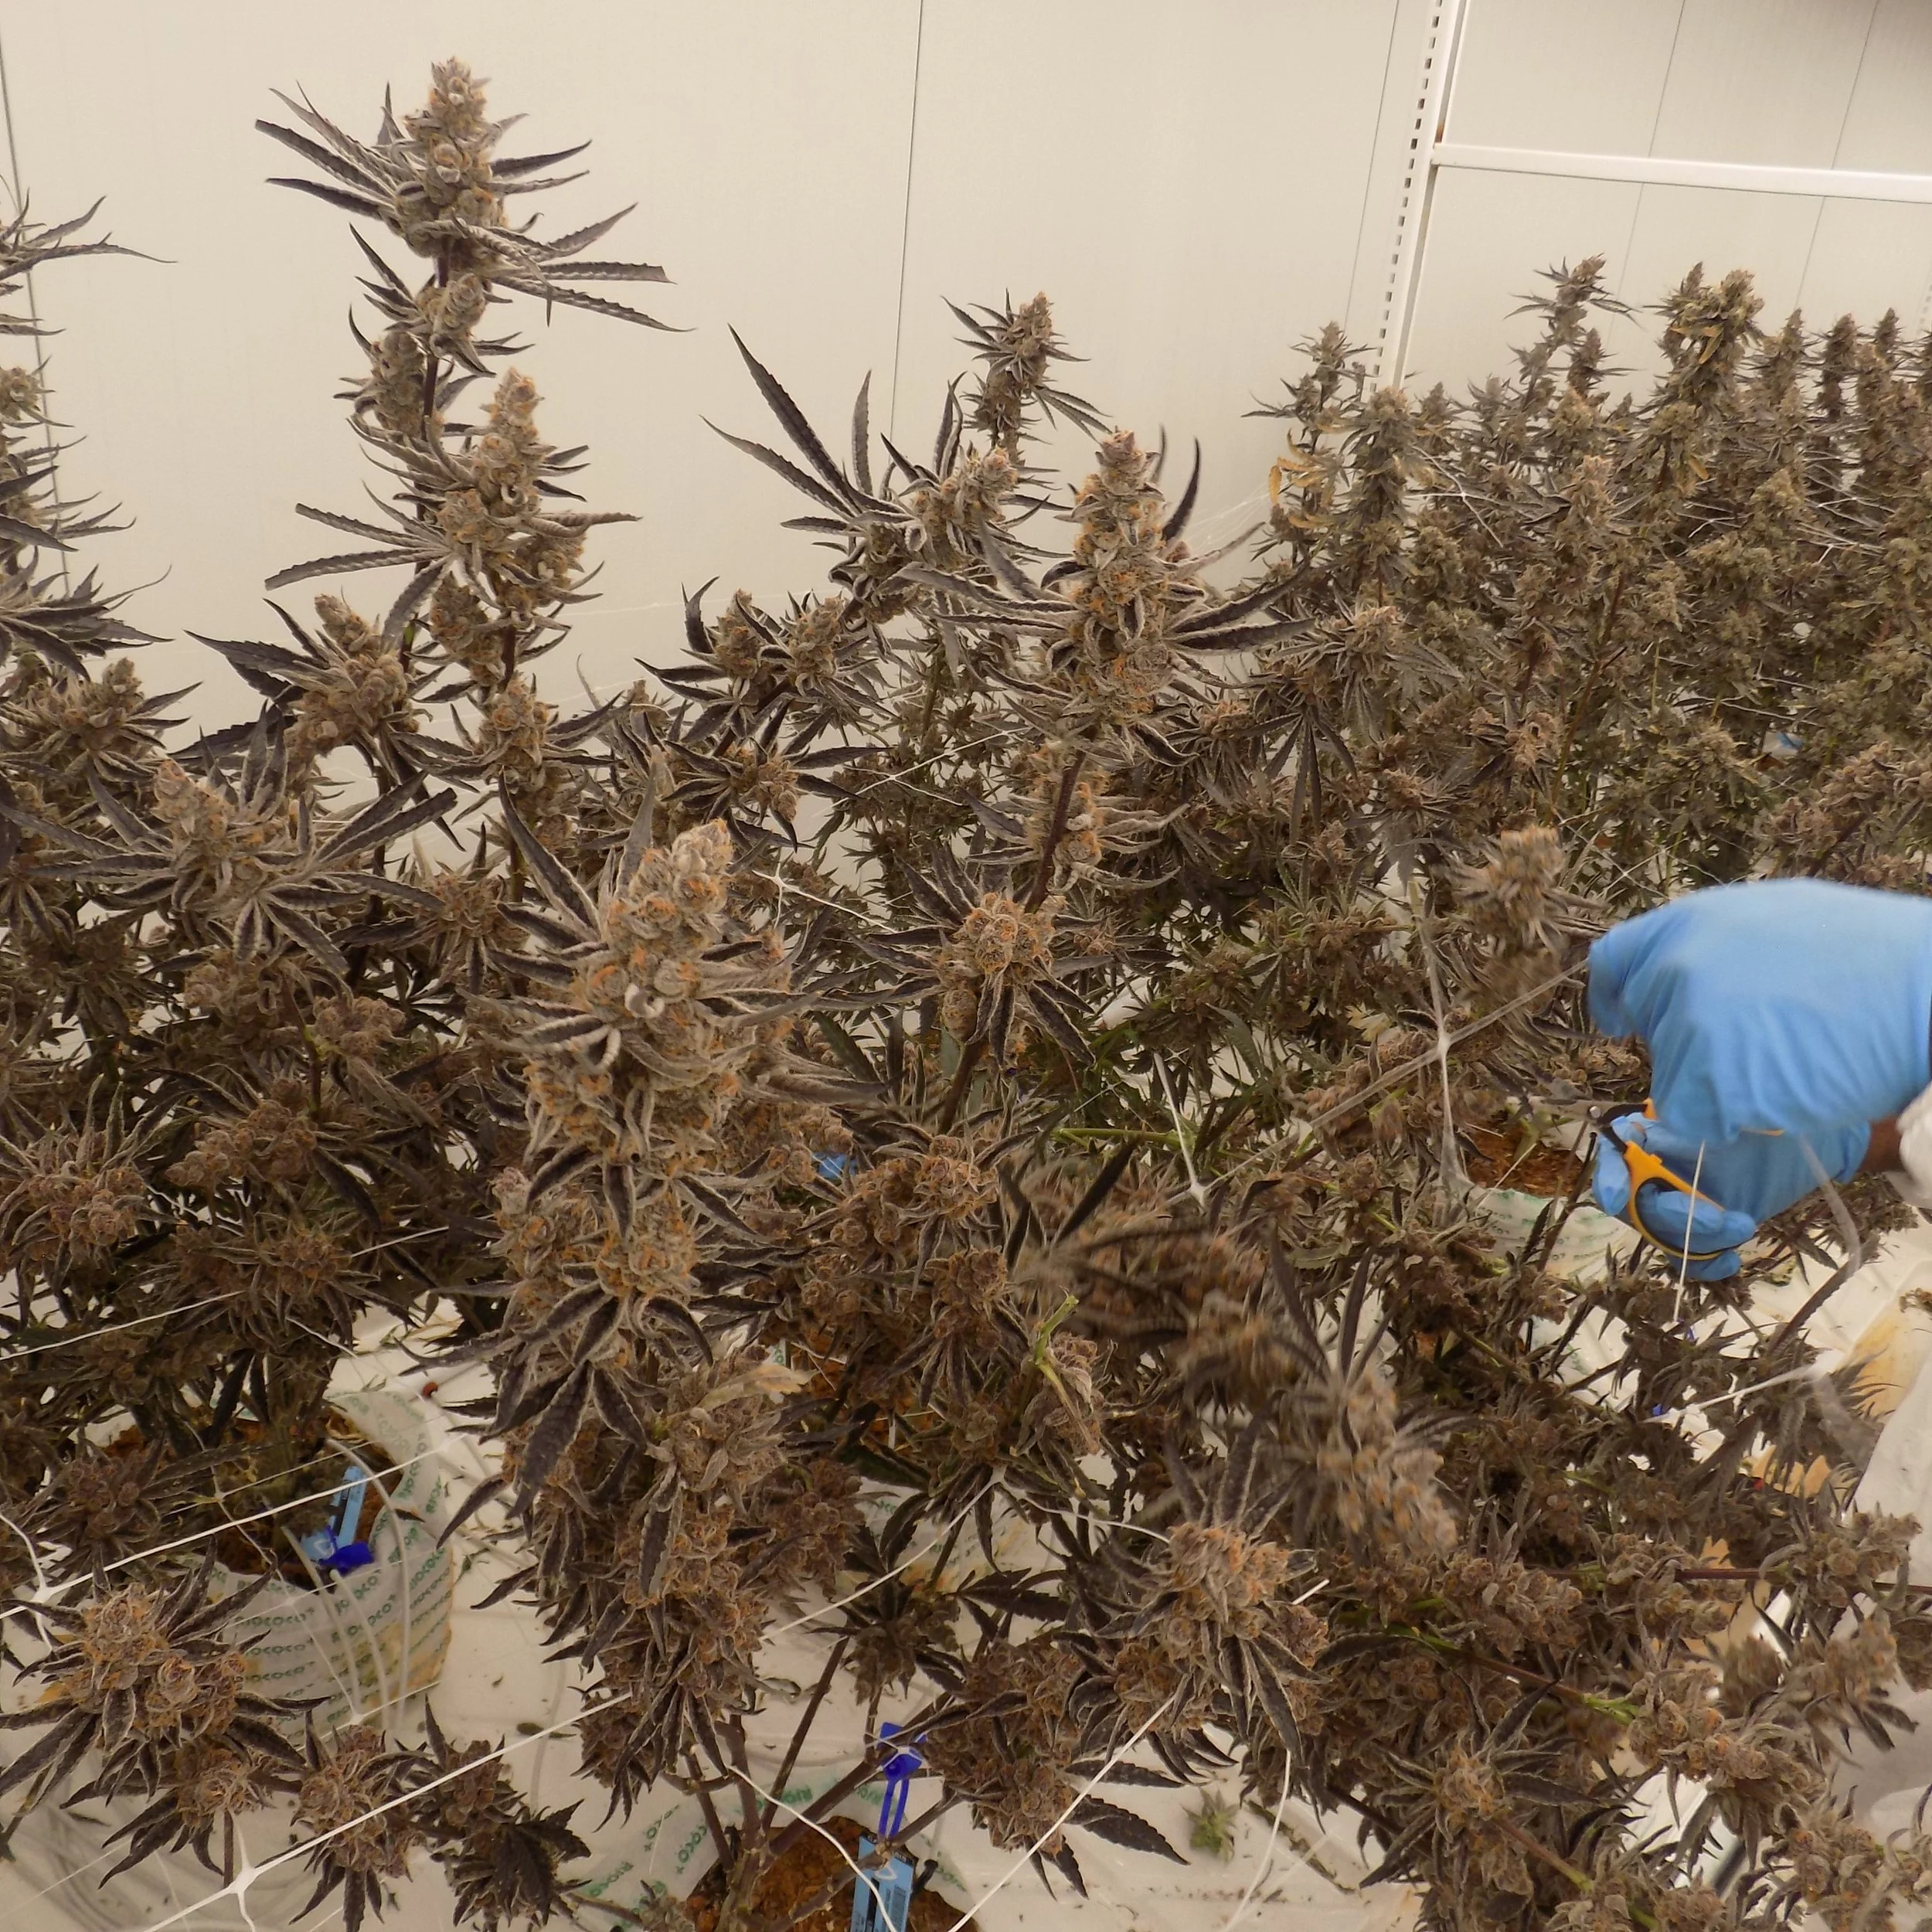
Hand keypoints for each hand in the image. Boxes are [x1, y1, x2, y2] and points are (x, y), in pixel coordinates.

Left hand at [1588, 879, 1931, 1145]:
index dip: (1616, 996)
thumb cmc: (1866, 960)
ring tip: (1782, 1059)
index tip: (1619, 1020)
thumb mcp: (1772, 921)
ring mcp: (1686, 1026)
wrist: (1921, 994)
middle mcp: (1672, 970)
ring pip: (1672, 1077)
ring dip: (1715, 1081)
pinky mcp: (1707, 1082)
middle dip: (1684, 1041)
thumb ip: (1714, 948)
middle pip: (1649, 1025)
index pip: (1615, 962)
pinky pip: (1692, 1118)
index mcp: (1685, 923)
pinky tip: (1777, 1094)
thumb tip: (1682, 976)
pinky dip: (1726, 1120)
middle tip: (1750, 1041)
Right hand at [1590, 1108, 1867, 1280]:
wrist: (1823, 1140)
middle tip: (1720, 1218)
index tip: (1617, 1198)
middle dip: (1675, 1216)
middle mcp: (1663, 1168)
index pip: (1615, 1155)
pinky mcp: (1709, 1228)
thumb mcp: (1731, 1113)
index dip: (1609, 1176)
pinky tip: (1730, 1260)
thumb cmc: (1776, 1119)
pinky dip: (1705, 1263)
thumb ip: (1689, 1122)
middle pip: (1639, 1203)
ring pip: (1665, 1233)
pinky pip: (1690, 1258)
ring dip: (1698, 1239)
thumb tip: (1647, 1134)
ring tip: (1742, 1226)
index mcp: (1659, 1134)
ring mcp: (1685, 1200)